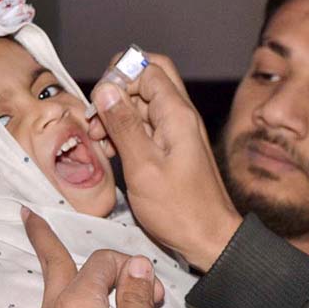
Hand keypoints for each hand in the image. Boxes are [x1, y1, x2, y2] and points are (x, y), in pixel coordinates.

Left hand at [22, 209, 166, 307]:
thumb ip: (137, 299)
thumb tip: (135, 266)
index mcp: (77, 304)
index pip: (103, 262)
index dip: (131, 267)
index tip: (153, 290)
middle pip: (51, 266)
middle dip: (41, 237)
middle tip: (24, 214)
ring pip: (53, 304)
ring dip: (71, 289)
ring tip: (82, 287)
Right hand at [89, 54, 242, 269]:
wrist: (210, 239)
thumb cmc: (181, 210)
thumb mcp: (143, 167)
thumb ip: (124, 126)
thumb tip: (106, 89)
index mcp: (177, 115)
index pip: (147, 68)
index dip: (119, 77)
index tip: (99, 103)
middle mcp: (180, 117)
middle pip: (148, 79)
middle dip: (118, 90)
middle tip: (98, 114)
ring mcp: (177, 132)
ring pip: (143, 103)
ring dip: (118, 113)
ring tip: (100, 138)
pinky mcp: (171, 149)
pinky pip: (146, 126)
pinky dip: (126, 131)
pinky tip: (112, 150)